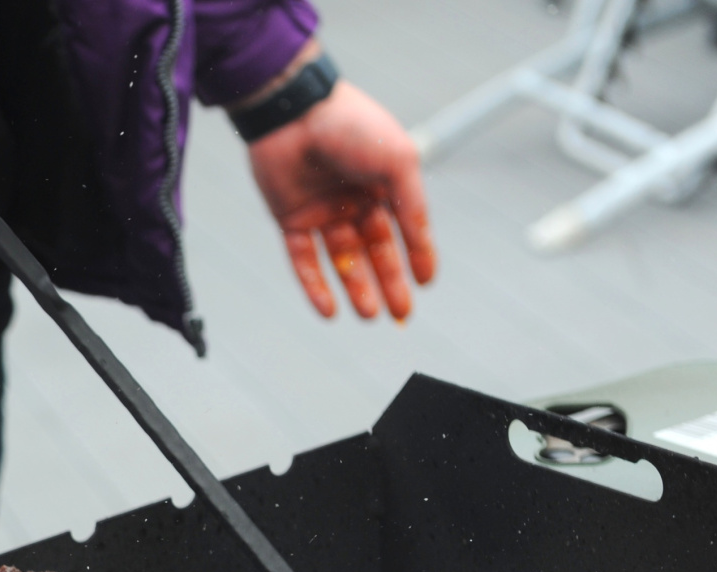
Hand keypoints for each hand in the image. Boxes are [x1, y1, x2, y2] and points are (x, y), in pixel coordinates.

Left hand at [246, 79, 436, 320]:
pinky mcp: (290, 218)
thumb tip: (423, 246)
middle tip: (401, 315)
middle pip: (376, 250)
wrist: (293, 111)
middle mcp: (355, 198)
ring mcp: (322, 210)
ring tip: (369, 316)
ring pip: (343, 259)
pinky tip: (329, 310)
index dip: (417, 256)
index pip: (405, 228)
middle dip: (389, 282)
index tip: (426, 283)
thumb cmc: (351, 127)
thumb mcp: (398, 162)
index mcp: (385, 182)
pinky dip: (315, 285)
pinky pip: (304, 259)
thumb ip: (412, 205)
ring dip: (357, 288)